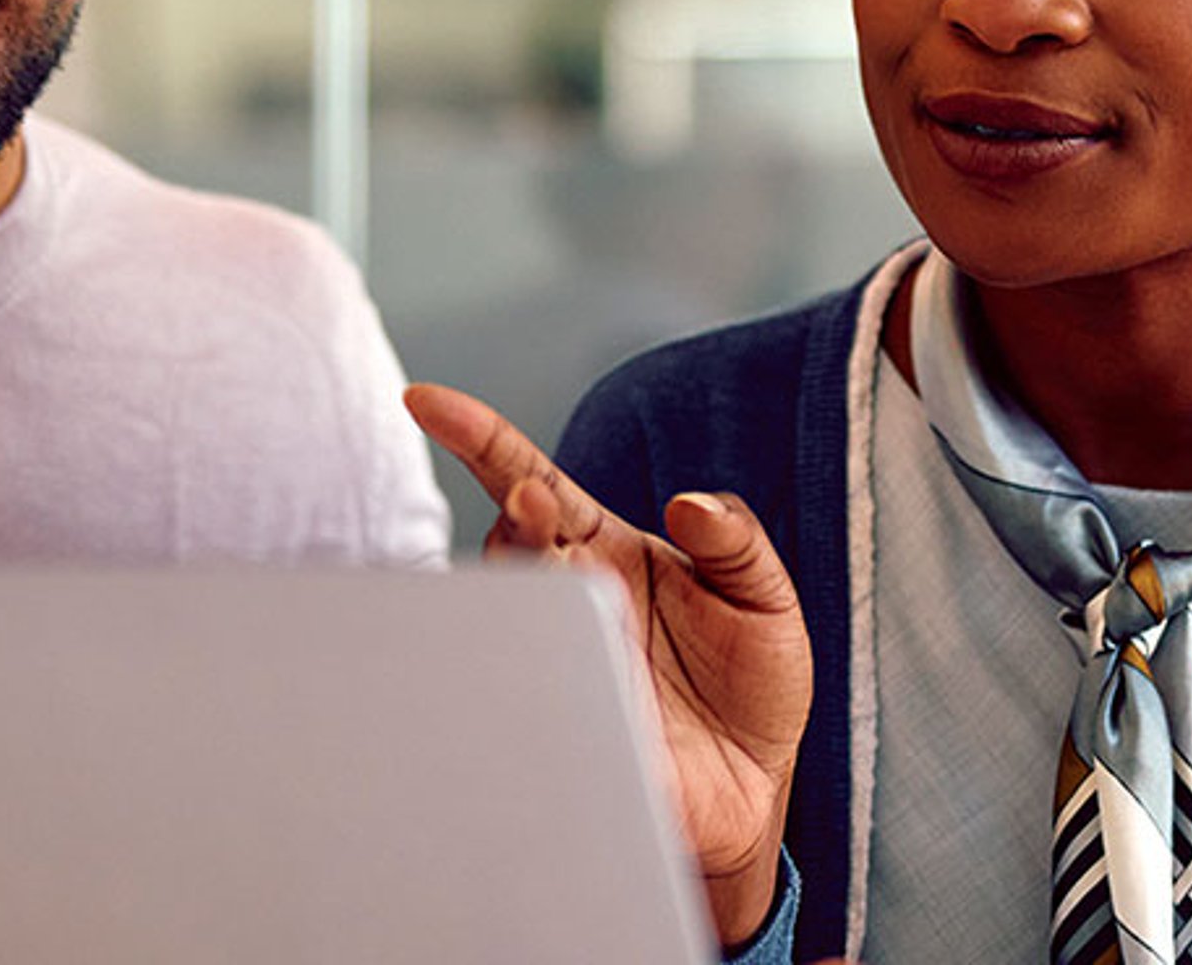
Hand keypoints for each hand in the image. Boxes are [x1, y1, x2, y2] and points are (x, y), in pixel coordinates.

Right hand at [405, 383, 813, 948]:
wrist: (753, 791)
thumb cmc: (749, 685)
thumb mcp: (764, 599)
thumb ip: (737, 540)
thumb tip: (691, 505)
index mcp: (602, 550)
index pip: (529, 480)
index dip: (478, 437)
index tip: (427, 401)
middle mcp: (567, 599)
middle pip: (511, 543)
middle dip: (516, 520)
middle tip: (533, 505)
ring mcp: (560, 661)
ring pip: (510, 614)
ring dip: (525, 588)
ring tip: (563, 576)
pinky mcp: (565, 725)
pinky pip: (526, 693)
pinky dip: (529, 674)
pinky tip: (555, 666)